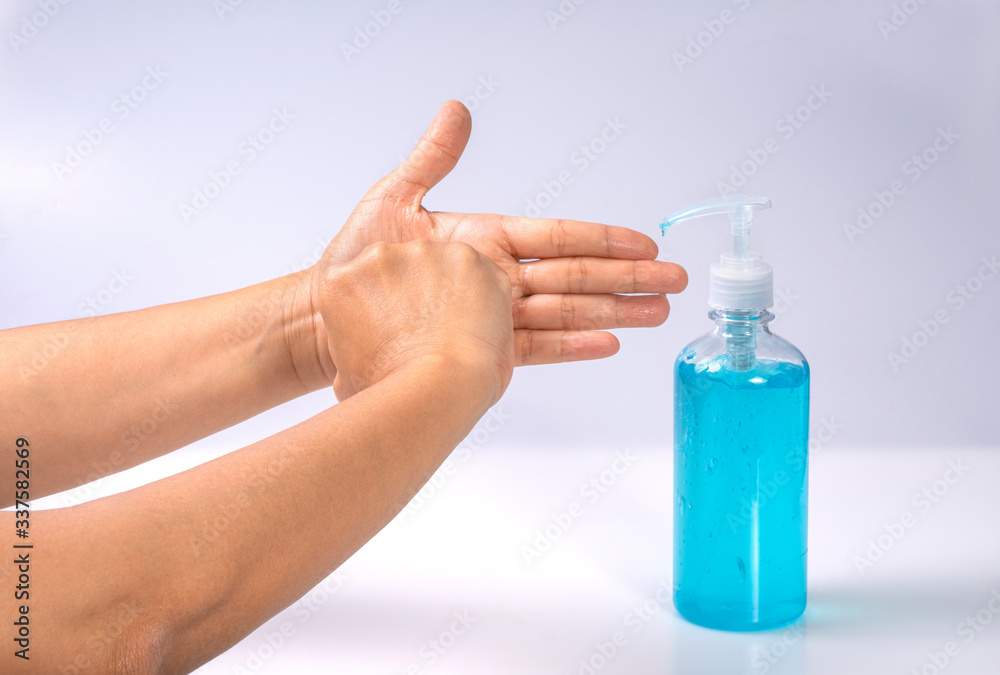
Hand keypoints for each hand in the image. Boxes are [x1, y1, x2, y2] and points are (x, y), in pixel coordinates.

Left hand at [306, 101, 686, 382]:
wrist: (325, 319)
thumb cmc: (354, 264)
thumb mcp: (392, 201)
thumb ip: (432, 159)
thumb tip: (456, 111)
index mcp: (484, 240)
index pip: (556, 237)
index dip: (603, 239)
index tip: (643, 242)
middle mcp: (496, 278)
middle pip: (575, 276)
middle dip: (628, 278)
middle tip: (675, 282)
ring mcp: (493, 316)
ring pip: (566, 312)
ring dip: (614, 311)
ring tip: (656, 314)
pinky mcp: (483, 351)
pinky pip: (536, 348)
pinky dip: (572, 346)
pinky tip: (608, 341)